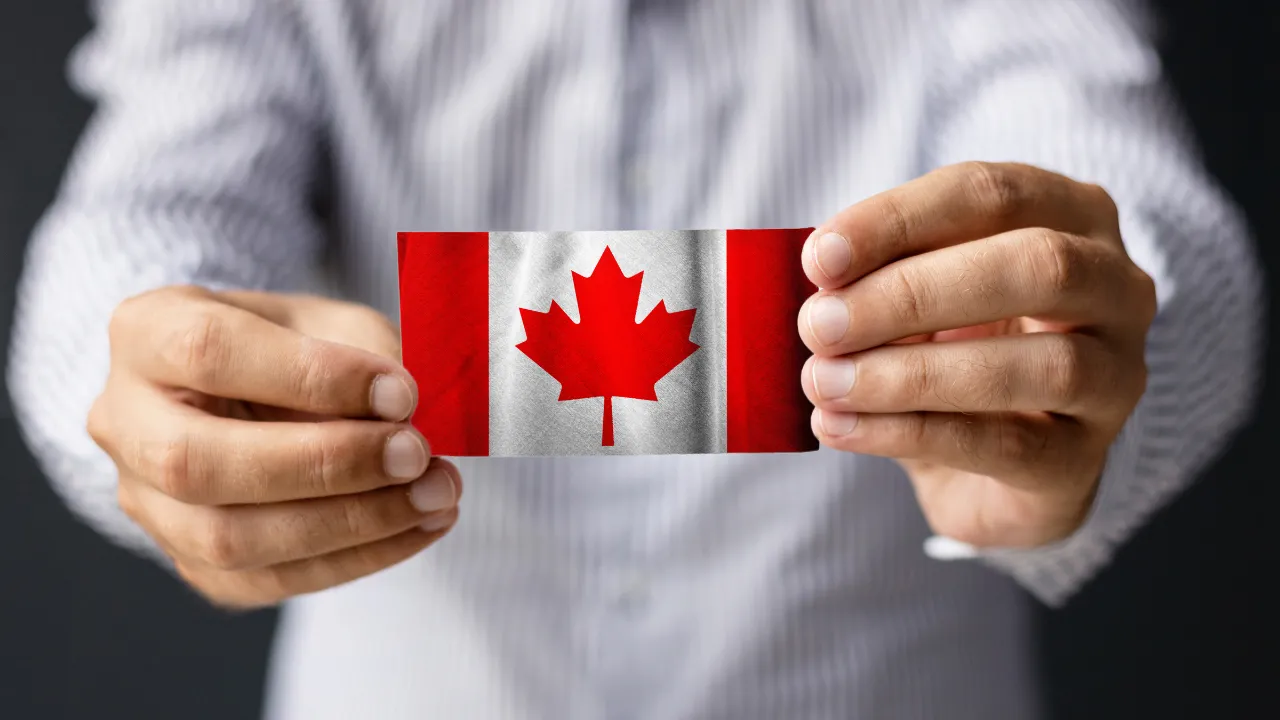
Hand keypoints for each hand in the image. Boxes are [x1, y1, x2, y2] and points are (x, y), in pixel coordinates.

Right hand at [88, 286, 460, 607]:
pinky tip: (419, 525)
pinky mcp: (190, 562)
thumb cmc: (295, 344)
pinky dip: (358, 557)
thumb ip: (364, 355)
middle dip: (325, 464)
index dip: (313, 376)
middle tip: (417, 454)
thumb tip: (407, 419)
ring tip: (436, 495)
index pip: (210, 353)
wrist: (253, 391)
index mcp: (146, 334)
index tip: (402, 390)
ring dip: (352, 523)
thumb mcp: (330, 320)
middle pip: (197, 462)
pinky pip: (268, 579)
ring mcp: (146, 502)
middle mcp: (123, 422)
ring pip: (228, 538)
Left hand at [798, 162, 1155, 548]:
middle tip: (820, 324)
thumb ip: (874, 278)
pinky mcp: (1084, 459)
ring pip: (1040, 364)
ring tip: (825, 382)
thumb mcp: (911, 298)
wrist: (989, 472)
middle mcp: (1116, 287)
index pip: (991, 194)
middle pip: (1036, 265)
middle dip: (912, 293)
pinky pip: (1006, 444)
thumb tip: (818, 283)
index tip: (819, 258)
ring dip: (911, 373)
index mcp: (1072, 215)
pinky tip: (842, 427)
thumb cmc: (950, 351)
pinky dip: (910, 433)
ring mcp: (1116, 377)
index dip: (899, 220)